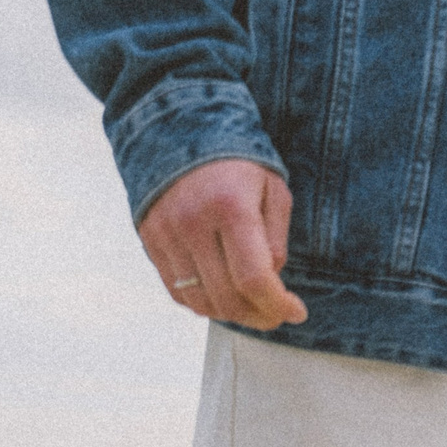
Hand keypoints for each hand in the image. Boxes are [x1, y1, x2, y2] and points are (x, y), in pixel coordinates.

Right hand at [138, 159, 306, 329]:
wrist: (177, 130)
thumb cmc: (236, 161)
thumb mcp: (273, 190)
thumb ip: (276, 239)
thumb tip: (272, 281)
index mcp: (230, 208)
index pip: (253, 279)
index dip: (278, 306)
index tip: (296, 312)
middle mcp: (192, 223)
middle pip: (227, 298)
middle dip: (260, 316)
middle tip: (277, 314)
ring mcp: (166, 234)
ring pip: (200, 301)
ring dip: (232, 315)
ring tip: (252, 307)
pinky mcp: (150, 240)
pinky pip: (177, 290)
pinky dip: (204, 303)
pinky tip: (224, 296)